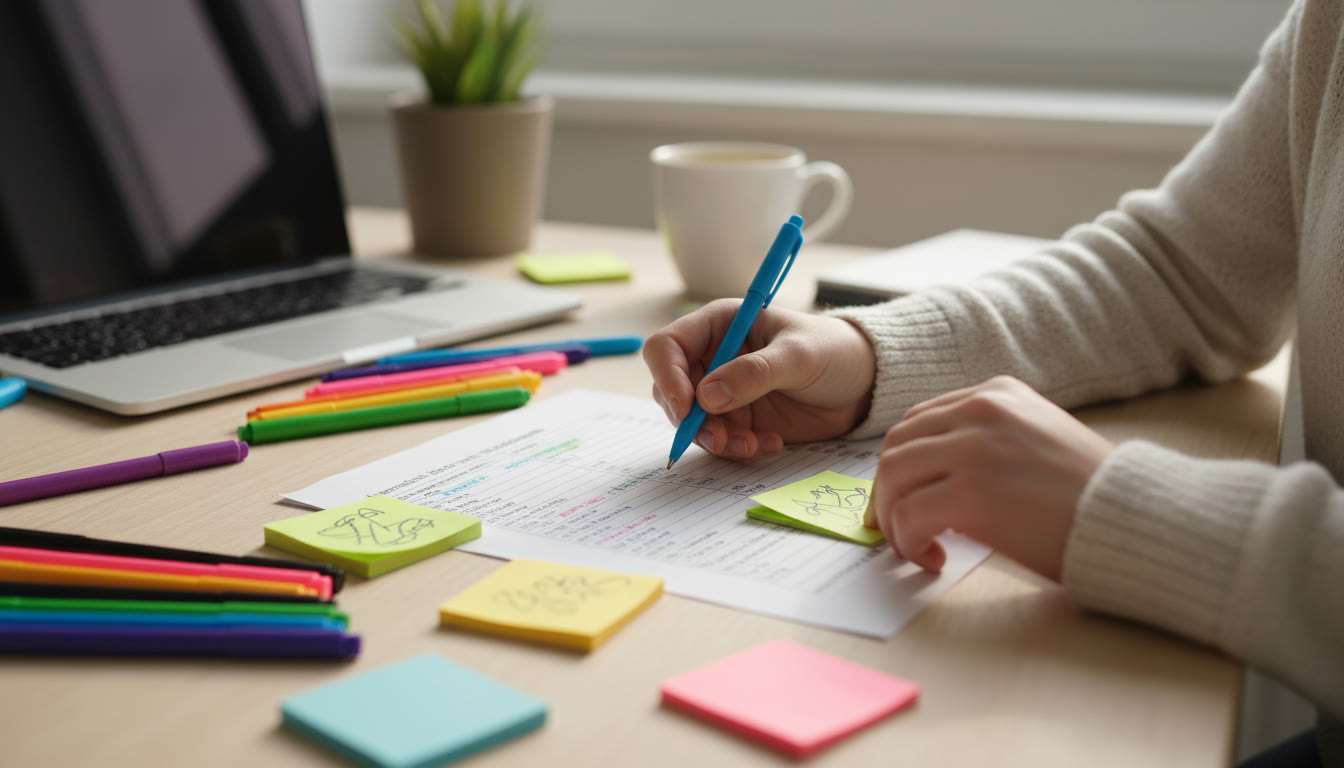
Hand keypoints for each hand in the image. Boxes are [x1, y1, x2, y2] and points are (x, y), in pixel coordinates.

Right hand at [643, 300, 875, 459]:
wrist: (862, 384)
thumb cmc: (833, 351)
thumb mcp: (798, 355)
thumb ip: (754, 373)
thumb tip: (705, 397)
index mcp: (718, 326)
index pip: (667, 347)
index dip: (668, 377)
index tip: (686, 408)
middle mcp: (712, 358)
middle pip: (671, 391)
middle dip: (691, 420)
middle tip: (722, 439)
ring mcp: (723, 392)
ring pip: (692, 423)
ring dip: (716, 441)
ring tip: (752, 446)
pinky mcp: (738, 421)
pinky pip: (720, 442)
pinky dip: (738, 450)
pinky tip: (771, 445)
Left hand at [864, 376, 1112, 579]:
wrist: (1135, 519)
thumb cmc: (1092, 494)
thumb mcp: (1038, 440)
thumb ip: (988, 442)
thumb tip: (932, 480)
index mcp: (996, 394)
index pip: (919, 421)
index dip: (902, 464)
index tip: (904, 497)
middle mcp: (980, 411)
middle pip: (896, 446)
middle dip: (887, 492)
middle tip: (897, 529)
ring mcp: (973, 449)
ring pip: (892, 477)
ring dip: (892, 518)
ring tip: (913, 547)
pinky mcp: (970, 494)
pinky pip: (908, 515)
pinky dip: (908, 541)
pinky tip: (933, 558)